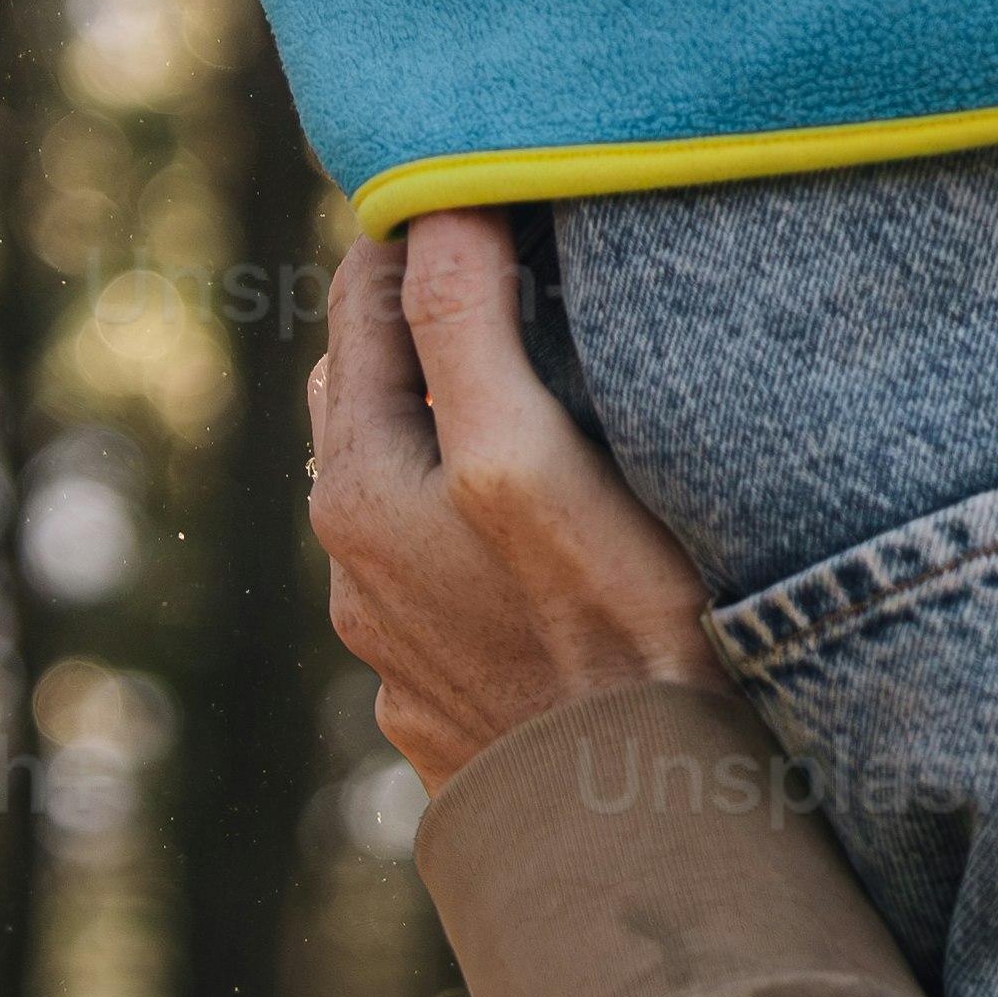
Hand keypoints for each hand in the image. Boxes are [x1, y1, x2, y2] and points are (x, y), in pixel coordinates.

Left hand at [313, 215, 727, 798]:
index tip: (479, 171)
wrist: (642, 825)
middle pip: (373, 392)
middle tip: (501, 245)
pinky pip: (448, 569)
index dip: (417, 228)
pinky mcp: (450, 695)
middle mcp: (356, 564)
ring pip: (406, 485)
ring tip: (526, 369)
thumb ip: (469, 330)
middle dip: (423, 315)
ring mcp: (399, 639)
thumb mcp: (524, 458)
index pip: (367, 306)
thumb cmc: (601, 634)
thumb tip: (440, 208)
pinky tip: (543, 518)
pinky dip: (478, 512)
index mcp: (359, 490)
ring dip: (449, 417)